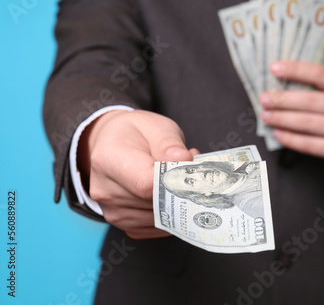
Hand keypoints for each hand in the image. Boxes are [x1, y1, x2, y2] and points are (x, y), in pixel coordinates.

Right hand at [78, 109, 198, 238]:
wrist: (113, 144)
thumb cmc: (136, 134)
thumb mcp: (155, 126)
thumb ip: (169, 142)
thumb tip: (183, 160)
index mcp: (108, 160)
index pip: (146, 184)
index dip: (174, 180)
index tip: (189, 168)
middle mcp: (105, 190)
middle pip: (155, 203)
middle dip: (179, 188)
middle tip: (188, 168)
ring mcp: (113, 212)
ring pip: (161, 217)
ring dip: (177, 201)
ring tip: (176, 177)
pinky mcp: (126, 225)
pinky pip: (158, 227)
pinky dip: (171, 212)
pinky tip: (169, 192)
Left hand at [259, 61, 323, 173]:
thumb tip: (289, 83)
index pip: (320, 74)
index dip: (296, 70)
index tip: (274, 68)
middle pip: (308, 101)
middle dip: (281, 100)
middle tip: (264, 99)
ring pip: (306, 123)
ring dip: (281, 119)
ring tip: (266, 115)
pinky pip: (309, 144)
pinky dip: (290, 139)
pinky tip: (279, 133)